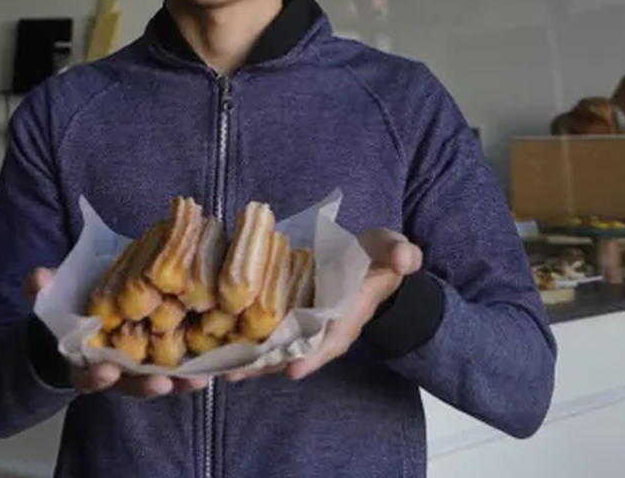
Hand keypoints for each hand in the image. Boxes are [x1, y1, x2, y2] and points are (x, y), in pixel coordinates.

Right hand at [27, 268, 209, 398]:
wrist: (88, 319)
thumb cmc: (70, 312)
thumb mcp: (52, 299)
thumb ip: (41, 290)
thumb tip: (38, 277)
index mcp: (83, 360)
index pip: (86, 374)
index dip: (94, 375)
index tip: (104, 371)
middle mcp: (114, 371)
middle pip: (129, 385)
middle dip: (144, 385)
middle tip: (159, 383)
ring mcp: (139, 368)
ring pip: (158, 380)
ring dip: (177, 382)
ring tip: (196, 380)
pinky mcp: (163, 358)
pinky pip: (178, 369)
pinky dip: (193, 370)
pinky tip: (211, 366)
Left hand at [225, 229, 422, 382]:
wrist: (373, 264)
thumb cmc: (380, 258)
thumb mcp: (392, 251)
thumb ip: (398, 252)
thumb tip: (405, 257)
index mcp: (349, 316)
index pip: (333, 339)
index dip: (315, 354)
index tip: (295, 368)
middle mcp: (325, 327)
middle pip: (295, 353)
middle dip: (267, 364)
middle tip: (236, 373)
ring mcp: (306, 324)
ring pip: (277, 349)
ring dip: (251, 360)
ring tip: (220, 368)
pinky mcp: (291, 315)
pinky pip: (268, 333)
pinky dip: (246, 341)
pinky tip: (219, 347)